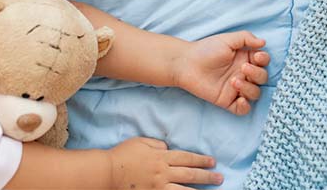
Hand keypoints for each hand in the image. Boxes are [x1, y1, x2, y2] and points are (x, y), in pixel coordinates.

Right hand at [108, 137, 222, 188]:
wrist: (107, 172)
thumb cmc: (123, 154)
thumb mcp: (141, 141)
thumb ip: (157, 144)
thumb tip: (168, 148)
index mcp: (161, 156)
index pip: (186, 158)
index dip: (201, 160)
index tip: (212, 161)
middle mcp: (162, 172)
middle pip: (189, 175)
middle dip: (206, 176)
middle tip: (219, 178)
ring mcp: (158, 187)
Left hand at [176, 31, 270, 115]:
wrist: (186, 64)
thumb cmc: (206, 50)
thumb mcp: (227, 40)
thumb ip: (246, 38)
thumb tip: (263, 42)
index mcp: (245, 59)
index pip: (263, 61)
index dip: (264, 60)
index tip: (257, 57)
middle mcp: (243, 74)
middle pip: (262, 78)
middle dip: (257, 74)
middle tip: (243, 68)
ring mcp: (236, 88)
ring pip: (255, 93)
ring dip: (250, 88)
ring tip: (234, 81)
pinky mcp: (227, 101)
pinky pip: (243, 109)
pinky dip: (245, 107)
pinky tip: (240, 99)